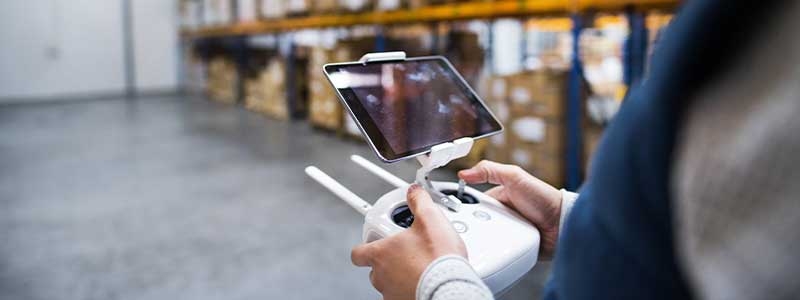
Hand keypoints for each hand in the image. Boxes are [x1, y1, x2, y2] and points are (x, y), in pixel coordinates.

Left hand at [351, 184, 466, 299]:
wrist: (450, 287)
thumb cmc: (438, 259)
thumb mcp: (430, 219)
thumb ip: (419, 201)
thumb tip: (414, 192)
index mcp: (380, 254)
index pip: (357, 252)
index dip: (365, 246)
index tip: (374, 241)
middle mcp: (381, 276)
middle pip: (374, 267)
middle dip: (387, 259)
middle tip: (405, 251)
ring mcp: (391, 293)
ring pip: (388, 283)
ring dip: (398, 275)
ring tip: (418, 266)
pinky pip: (401, 294)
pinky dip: (409, 287)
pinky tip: (423, 280)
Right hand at [458, 160, 562, 258]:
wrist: (563, 224)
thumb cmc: (544, 198)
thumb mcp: (515, 177)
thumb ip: (490, 170)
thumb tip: (464, 173)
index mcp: (497, 199)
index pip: (472, 204)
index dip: (462, 208)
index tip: (452, 212)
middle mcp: (500, 216)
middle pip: (477, 223)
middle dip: (473, 226)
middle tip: (469, 228)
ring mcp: (506, 233)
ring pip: (485, 239)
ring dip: (483, 240)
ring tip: (480, 241)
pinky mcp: (512, 248)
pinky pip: (497, 250)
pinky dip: (493, 251)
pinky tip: (490, 251)